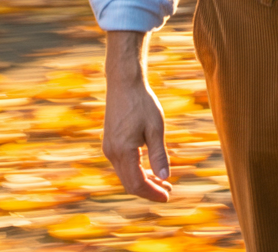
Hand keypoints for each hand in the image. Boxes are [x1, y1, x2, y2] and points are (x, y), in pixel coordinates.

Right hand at [103, 32, 172, 201]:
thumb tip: (165, 177)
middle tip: (168, 188)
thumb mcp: (155, 128)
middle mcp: (112, 153)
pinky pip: (122, 164)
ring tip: (162, 179)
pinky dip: (136, 169)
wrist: (124, 82)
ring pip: (125, 174)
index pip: (137, 184)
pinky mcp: (110, 142)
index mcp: (123, 151)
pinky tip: (149, 166)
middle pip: (129, 182)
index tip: (168, 195)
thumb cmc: (141, 102)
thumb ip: (159, 154)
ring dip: (143, 180)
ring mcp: (109, 147)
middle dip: (149, 189)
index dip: (152, 193)